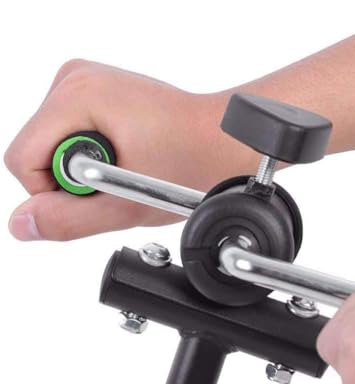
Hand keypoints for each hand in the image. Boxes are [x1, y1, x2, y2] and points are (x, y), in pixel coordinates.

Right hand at [4, 59, 253, 240]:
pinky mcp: (97, 90)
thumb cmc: (189, 162)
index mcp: (77, 96)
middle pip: (37, 151)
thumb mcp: (125, 204)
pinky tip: (125, 155)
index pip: (23, 160)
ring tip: (128, 167)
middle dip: (73, 181)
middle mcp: (75, 79)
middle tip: (120, 181)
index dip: (55, 193)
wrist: (222, 139)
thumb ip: (67, 218)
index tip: (99, 193)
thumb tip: (24, 223)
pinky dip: (93, 155)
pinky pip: (71, 134)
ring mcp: (86, 81)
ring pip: (53, 145)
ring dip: (85, 169)